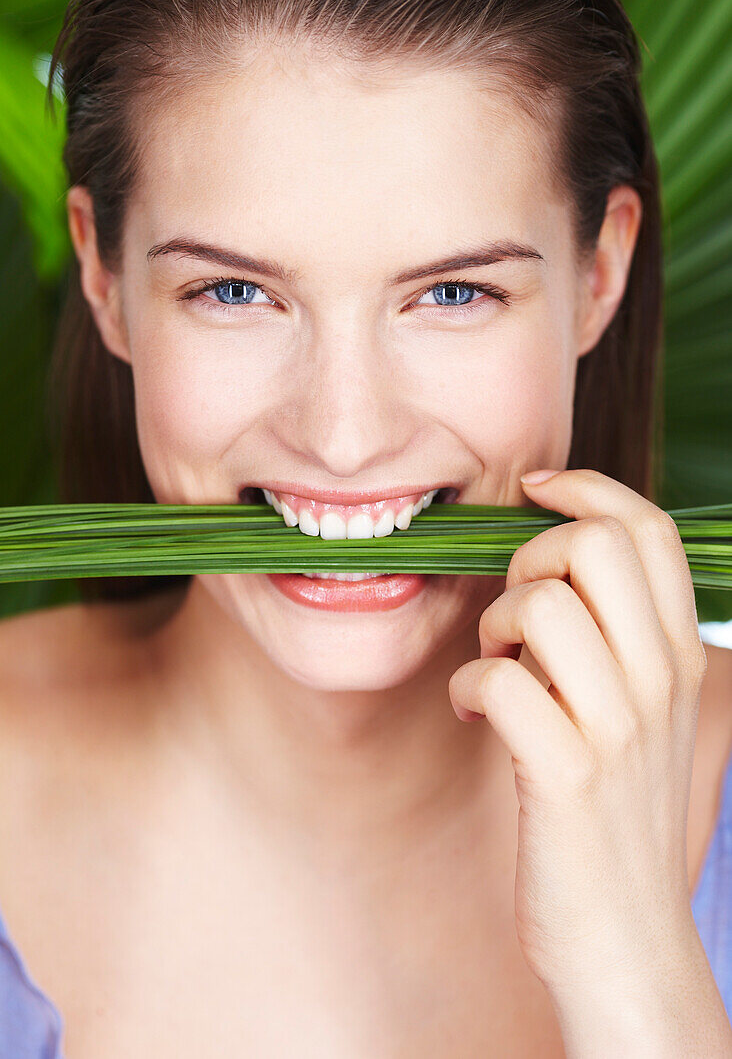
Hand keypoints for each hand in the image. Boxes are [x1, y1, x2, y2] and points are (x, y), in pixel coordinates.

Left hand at [448, 469, 718, 1045]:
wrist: (626, 938)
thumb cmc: (616, 814)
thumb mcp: (645, 715)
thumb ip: (620, 639)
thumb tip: (559, 560)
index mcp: (679, 656)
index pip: (647, 529)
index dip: (585, 489)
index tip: (536, 491)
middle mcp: (658, 680)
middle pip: (592, 546)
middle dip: (529, 557)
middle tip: (514, 616)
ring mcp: (615, 727)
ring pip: (540, 603)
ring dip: (493, 627)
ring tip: (497, 669)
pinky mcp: (563, 774)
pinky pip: (497, 678)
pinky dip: (468, 687)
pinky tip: (476, 718)